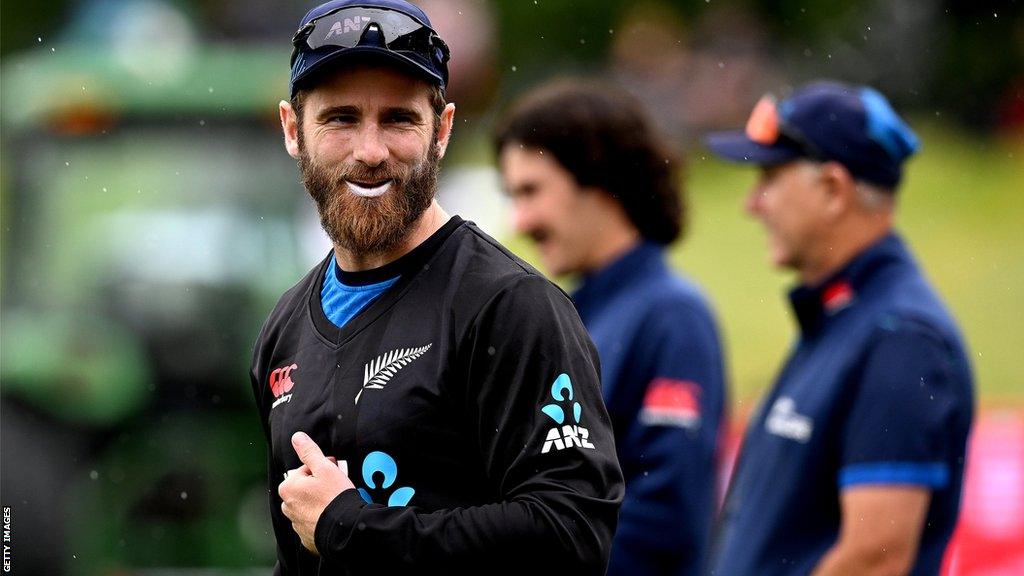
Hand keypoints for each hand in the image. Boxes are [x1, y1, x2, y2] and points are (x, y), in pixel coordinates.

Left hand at [278, 431, 354, 554]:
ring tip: (335, 502)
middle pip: (305, 488)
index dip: (322, 469)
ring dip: (319, 502)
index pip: (305, 471)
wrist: (344, 528)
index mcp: (288, 487)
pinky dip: (321, 518)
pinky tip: (332, 515)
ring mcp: (296, 523)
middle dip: (318, 486)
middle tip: (335, 487)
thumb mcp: (324, 468)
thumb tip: (297, 437)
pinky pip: (313, 523)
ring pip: (308, 505)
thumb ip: (309, 451)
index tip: (333, 472)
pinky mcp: (306, 537)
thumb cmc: (334, 496)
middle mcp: (287, 506)